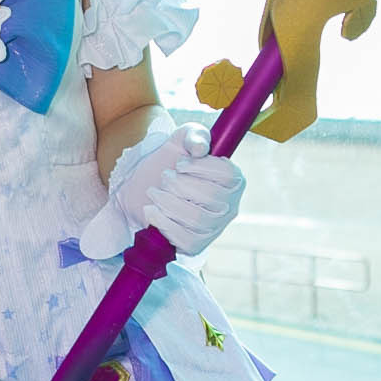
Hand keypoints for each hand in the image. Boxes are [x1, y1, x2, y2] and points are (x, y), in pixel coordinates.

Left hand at [83, 125, 242, 260]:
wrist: (147, 185)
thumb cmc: (172, 161)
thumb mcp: (182, 140)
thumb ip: (194, 135)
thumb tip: (201, 147)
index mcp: (233, 180)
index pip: (229, 176)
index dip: (202, 169)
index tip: (179, 164)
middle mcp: (229, 206)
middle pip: (212, 197)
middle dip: (181, 185)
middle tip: (164, 177)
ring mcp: (214, 228)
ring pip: (198, 219)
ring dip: (169, 203)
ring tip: (153, 192)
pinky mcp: (196, 244)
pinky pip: (186, 240)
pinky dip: (164, 224)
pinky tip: (151, 211)